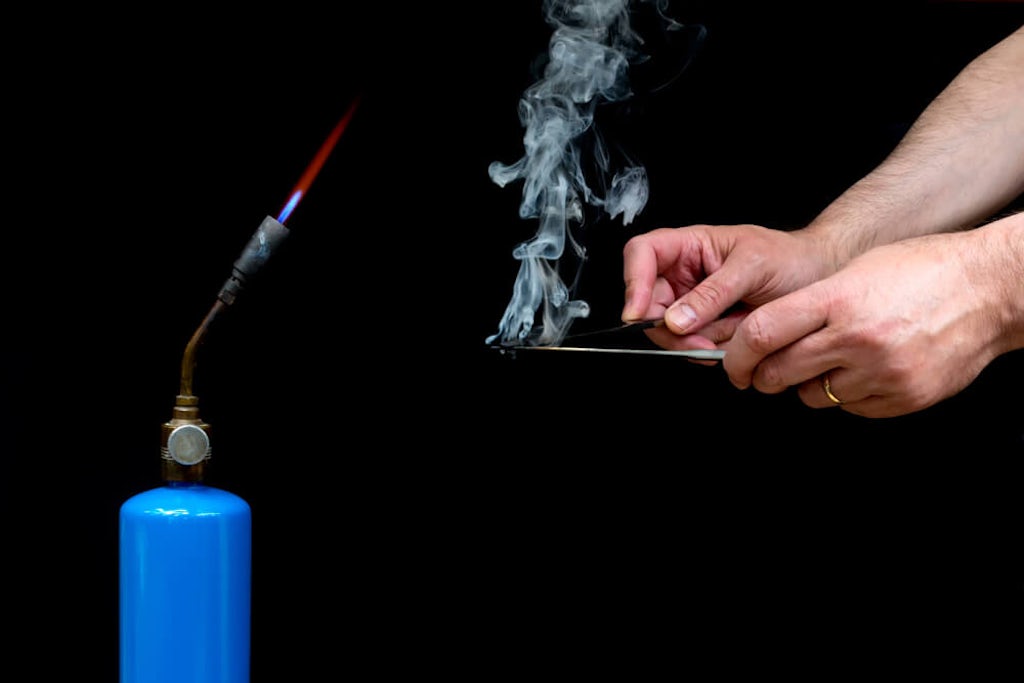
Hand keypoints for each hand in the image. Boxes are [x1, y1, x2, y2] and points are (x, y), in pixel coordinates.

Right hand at [621, 224, 836, 351]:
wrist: (820, 280)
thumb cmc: (791, 259)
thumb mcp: (753, 268)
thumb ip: (713, 294)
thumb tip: (675, 319)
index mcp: (690, 246)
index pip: (642, 254)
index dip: (634, 282)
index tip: (638, 313)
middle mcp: (685, 273)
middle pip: (648, 301)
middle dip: (667, 327)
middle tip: (695, 341)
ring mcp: (692, 302)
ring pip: (667, 330)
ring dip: (692, 341)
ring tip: (730, 334)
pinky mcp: (705, 327)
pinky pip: (689, 344)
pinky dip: (706, 350)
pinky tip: (730, 341)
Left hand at [722, 230, 1011, 416]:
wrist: (989, 288)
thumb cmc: (921, 270)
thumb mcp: (855, 271)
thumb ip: (810, 305)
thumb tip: (764, 338)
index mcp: (837, 299)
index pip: (761, 333)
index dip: (737, 355)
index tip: (733, 364)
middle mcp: (857, 338)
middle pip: (779, 372)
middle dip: (763, 376)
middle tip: (766, 371)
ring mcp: (882, 372)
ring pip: (813, 396)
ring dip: (809, 385)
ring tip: (833, 360)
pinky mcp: (904, 397)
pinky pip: (851, 408)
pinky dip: (848, 395)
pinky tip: (866, 370)